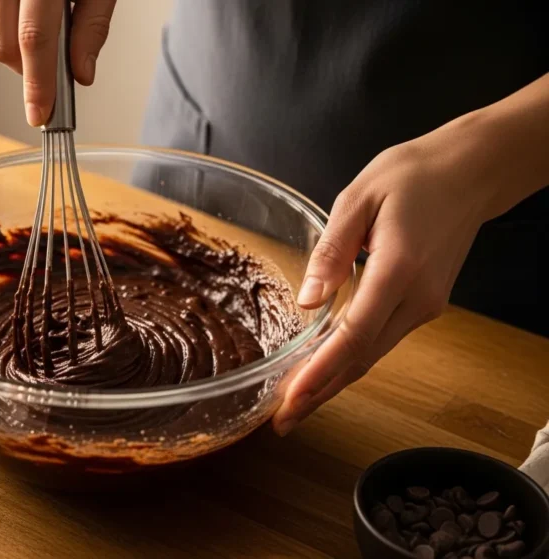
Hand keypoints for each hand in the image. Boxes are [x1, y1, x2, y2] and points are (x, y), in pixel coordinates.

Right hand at [0, 0, 116, 125]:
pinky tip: (18, 8)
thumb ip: (92, 24)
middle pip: (1, 42)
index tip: (41, 113)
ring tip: (39, 21)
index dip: (38, 82)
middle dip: (25, 70)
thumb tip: (81, 72)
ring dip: (12, 45)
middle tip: (49, 73)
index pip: (35, 38)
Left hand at [271, 119, 500, 435]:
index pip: (354, 334)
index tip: (292, 398)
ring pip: (374, 355)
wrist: (471, 171)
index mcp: (398, 268)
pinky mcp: (425, 303)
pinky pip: (382, 340)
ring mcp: (426, 304)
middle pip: (364, 358)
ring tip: (295, 403)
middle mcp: (417, 296)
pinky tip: (325, 370)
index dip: (321, 371)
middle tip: (282, 420)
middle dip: (321, 392)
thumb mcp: (358, 199)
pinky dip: (351, 360)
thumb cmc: (413, 175)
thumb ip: (331, 251)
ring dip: (334, 382)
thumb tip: (308, 300)